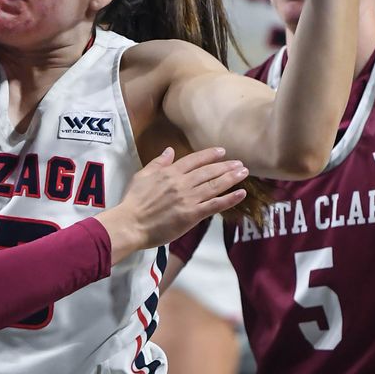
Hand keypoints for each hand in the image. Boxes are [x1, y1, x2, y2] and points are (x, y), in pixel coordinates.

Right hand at [98, 147, 247, 263]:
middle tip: (240, 163)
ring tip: (243, 173)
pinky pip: (214, 205)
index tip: (222, 152)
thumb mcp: (142, 175)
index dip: (209, 155)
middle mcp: (182, 183)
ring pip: (214, 185)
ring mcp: (188, 199)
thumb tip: (169, 150)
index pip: (194, 160)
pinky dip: (229, 199)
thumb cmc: (133, 201)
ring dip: (231, 178)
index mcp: (170, 173)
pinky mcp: (192, 215)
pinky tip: (241, 194)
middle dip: (226, 166)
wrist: (131, 223)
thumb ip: (158, 162)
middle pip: (208, 172)